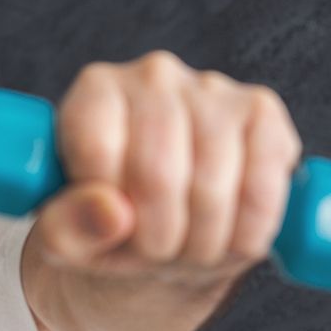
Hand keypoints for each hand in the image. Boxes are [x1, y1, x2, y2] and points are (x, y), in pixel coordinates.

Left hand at [31, 49, 303, 295]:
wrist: (168, 231)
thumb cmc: (107, 227)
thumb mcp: (66, 239)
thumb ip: (67, 228)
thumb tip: (111, 213)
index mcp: (95, 91)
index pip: (97, 149)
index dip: (107, 210)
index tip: (113, 233)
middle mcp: (153, 75)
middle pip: (158, 171)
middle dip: (158, 238)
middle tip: (155, 254)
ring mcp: (214, 88)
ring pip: (213, 185)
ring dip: (202, 243)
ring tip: (187, 250)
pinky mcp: (263, 113)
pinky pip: (263, 187)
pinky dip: (247, 233)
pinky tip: (229, 238)